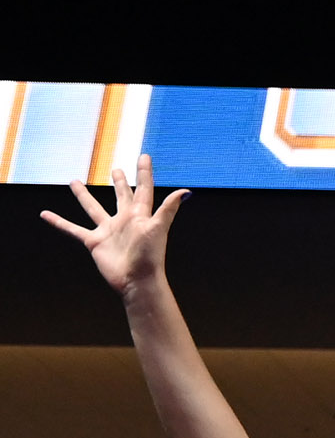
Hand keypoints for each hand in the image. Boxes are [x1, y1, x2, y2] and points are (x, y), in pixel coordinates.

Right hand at [43, 159, 189, 295]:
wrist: (137, 280)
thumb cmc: (150, 256)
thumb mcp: (158, 228)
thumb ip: (169, 209)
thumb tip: (185, 191)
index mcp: (140, 214)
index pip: (143, 189)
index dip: (144, 173)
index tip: (144, 156)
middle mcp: (124, 220)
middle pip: (121, 196)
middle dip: (119, 182)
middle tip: (116, 169)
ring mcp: (108, 230)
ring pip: (93, 208)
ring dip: (83, 196)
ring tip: (74, 182)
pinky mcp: (95, 242)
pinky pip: (73, 228)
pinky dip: (59, 222)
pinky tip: (45, 214)